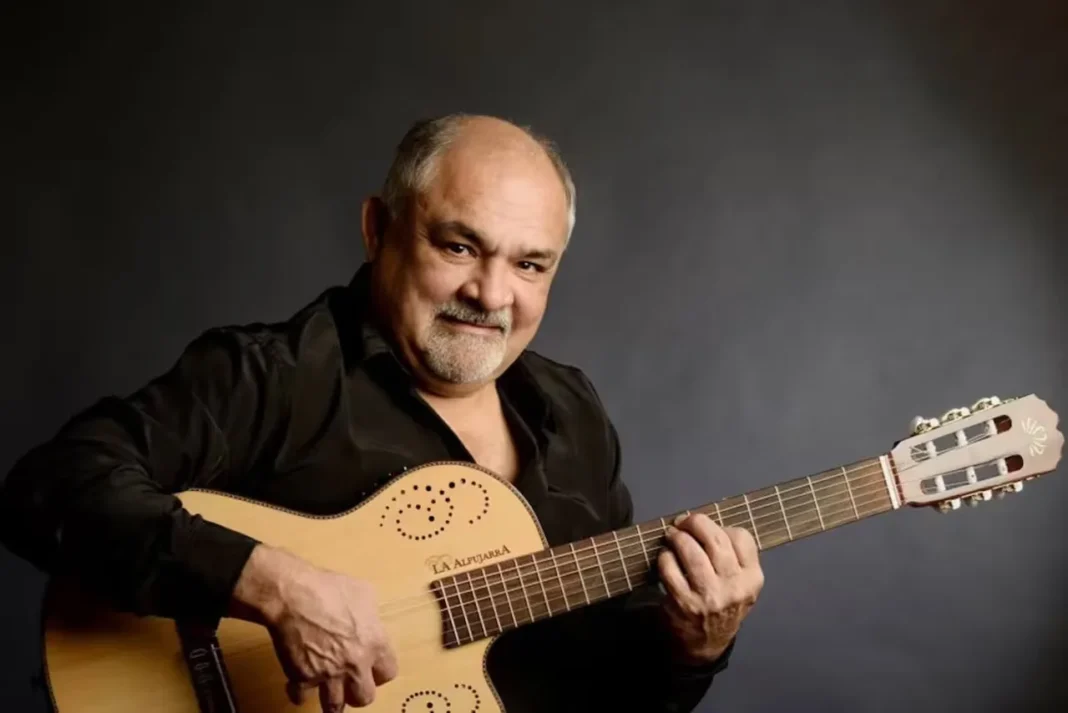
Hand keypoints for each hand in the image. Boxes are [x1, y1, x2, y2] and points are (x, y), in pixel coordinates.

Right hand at [230, 545, 397, 709]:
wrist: (293, 595)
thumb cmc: (328, 587)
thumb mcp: (363, 592)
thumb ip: (371, 614)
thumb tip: (370, 621)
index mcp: (374, 643)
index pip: (388, 672)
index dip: (379, 672)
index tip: (371, 670)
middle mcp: (355, 664)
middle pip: (364, 697)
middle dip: (358, 692)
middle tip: (350, 685)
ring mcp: (328, 674)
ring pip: (335, 706)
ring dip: (332, 701)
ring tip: (328, 694)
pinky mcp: (302, 678)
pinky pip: (301, 698)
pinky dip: (299, 693)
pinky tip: (298, 685)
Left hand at [657, 513, 763, 663]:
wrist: (706, 643)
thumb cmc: (723, 604)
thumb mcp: (742, 584)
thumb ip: (734, 556)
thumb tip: (705, 524)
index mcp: (752, 578)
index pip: (742, 538)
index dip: (722, 526)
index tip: (707, 526)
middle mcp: (734, 587)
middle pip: (715, 540)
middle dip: (695, 523)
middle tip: (683, 522)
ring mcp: (709, 596)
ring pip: (691, 552)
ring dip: (677, 537)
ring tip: (672, 535)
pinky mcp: (684, 603)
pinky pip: (670, 568)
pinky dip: (664, 557)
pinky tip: (665, 557)